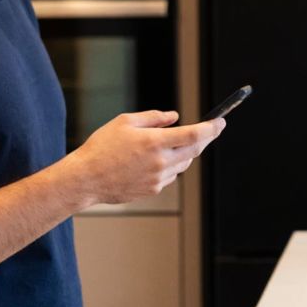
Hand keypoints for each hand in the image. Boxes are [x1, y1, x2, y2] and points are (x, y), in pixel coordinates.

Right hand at [69, 110, 224, 204]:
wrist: (86, 179)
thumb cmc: (102, 147)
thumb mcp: (125, 122)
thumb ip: (154, 117)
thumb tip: (175, 117)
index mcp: (154, 142)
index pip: (194, 134)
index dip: (212, 127)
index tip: (220, 121)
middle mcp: (160, 162)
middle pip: (194, 150)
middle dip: (203, 138)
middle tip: (209, 129)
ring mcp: (158, 179)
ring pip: (183, 164)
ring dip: (184, 152)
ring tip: (168, 144)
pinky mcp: (153, 189)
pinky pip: (170, 176)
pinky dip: (169, 166)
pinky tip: (153, 161)